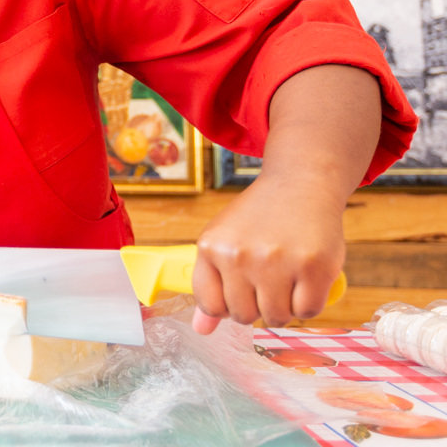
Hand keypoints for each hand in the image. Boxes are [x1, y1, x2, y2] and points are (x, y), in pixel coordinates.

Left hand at [190, 170, 345, 332]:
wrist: (300, 184)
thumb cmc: (258, 218)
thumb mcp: (223, 242)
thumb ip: (210, 285)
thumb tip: (201, 330)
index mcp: (211, 248)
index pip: (211, 306)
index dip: (228, 305)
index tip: (240, 290)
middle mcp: (240, 255)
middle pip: (245, 317)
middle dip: (257, 305)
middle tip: (267, 278)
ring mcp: (276, 261)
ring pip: (276, 318)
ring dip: (284, 306)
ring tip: (286, 276)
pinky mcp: (313, 266)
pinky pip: (308, 312)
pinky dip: (309, 303)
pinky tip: (305, 278)